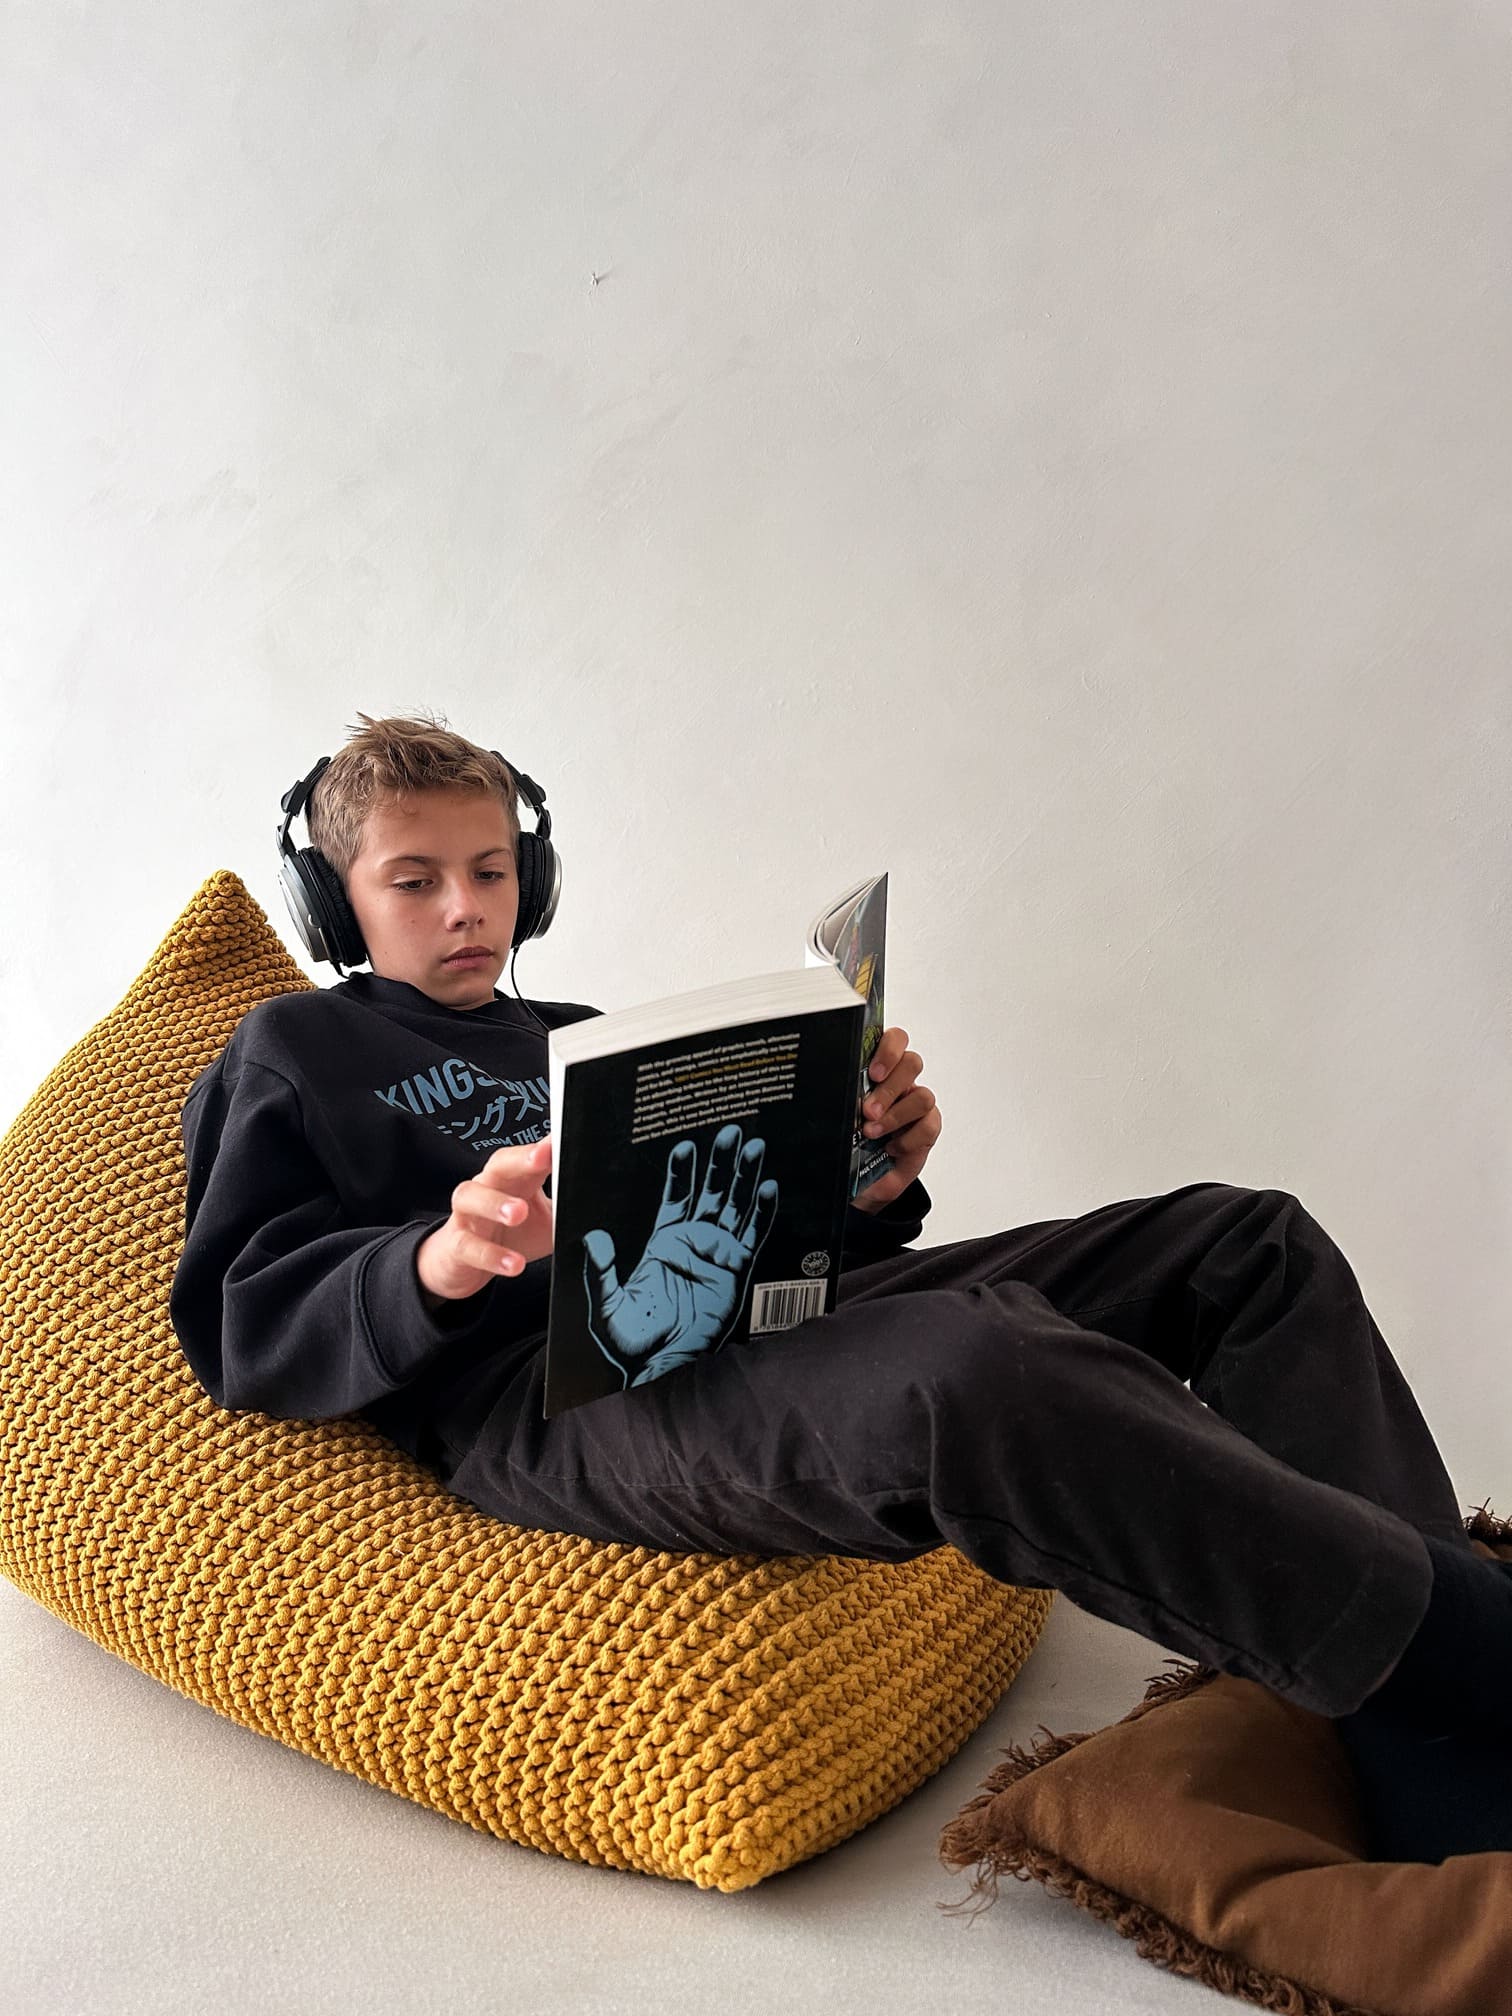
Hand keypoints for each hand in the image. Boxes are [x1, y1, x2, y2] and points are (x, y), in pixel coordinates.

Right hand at [415, 1137, 554, 1302]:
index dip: (544, 1148)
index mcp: (514, 1179)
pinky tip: (512, 1264)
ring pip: (472, 1196)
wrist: (464, 1264)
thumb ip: (566, 1209)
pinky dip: (491, 1255)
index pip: (530, 1156)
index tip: (561, 1140)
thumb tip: (599, 1203)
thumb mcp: (545, 1221)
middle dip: (520, 1159)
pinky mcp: (456, 1244)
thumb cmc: (510, 1235)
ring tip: (518, 1213)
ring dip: (495, 1202)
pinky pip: (469, 1245)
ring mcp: (467, 1214)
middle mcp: (487, 1188)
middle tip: (541, 1159)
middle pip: (498, 1164)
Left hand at [582, 1125, 778, 1386]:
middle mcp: (694, 1244)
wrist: (661, 1369)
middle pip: (711, 1193)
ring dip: (744, 1178)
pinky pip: (752, 1237)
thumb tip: (592, 1239)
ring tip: (754, 1147)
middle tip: (731, 1130)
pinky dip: (762, 1214)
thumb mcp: (606, 1306)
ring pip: (734, 1208)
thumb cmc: (632, 1343)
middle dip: (721, 1162)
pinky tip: (768, 1189)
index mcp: (664, 1244)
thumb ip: (600, 1272)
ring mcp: (718, 1256)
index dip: (681, 1171)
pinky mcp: (737, 1272)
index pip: (676, 1197)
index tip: (685, 1144)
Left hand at [851, 1025, 941, 1212]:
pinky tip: (890, 1147)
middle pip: (911, 1063)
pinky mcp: (928, 1127)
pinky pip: (929, 1124)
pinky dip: (908, 1139)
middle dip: (889, 1087)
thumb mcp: (839, 1118)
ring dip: (895, 1115)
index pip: (894, 1040)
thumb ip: (840, 1102)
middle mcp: (901, 1082)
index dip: (888, 1050)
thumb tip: (830, 1094)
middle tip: (867, 1110)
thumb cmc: (850, 1142)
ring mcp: (915, 1104)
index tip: (871, 1073)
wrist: (865, 1179)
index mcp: (879, 1069)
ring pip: (923, 1095)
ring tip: (871, 1132)